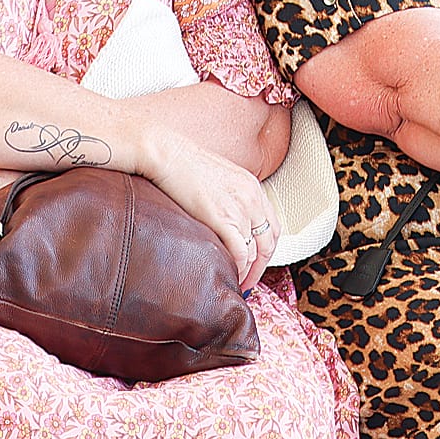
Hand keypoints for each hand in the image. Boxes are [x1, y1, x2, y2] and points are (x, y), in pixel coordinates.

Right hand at [134, 134, 279, 291]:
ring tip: (235, 283)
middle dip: (260, 267)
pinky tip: (228, 274)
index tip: (255, 264)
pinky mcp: (224, 217)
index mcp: (253, 187)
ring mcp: (240, 207)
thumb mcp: (219, 180)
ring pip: (254, 251)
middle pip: (269, 242)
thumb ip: (230, 199)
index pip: (272, 226)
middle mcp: (252, 197)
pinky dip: (237, 267)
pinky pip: (240, 252)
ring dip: (247, 271)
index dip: (266, 250)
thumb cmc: (185, 167)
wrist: (167, 155)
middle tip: (248, 282)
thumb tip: (225, 222)